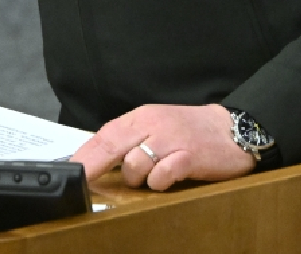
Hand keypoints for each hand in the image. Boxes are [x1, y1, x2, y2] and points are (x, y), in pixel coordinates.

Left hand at [69, 103, 254, 190]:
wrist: (232, 128)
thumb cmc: (190, 131)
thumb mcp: (156, 127)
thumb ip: (131, 139)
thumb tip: (97, 161)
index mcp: (142, 116)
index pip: (104, 135)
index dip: (84, 155)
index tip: (68, 171)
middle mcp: (153, 124)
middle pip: (111, 146)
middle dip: (92, 167)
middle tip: (81, 183)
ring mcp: (170, 139)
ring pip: (134, 166)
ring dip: (138, 178)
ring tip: (153, 176)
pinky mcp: (188, 156)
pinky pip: (161, 176)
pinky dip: (159, 182)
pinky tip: (169, 178)